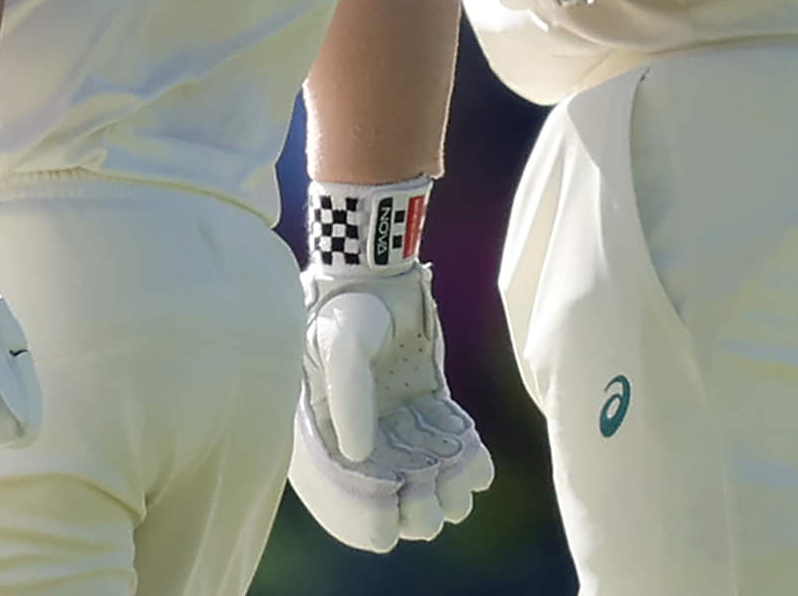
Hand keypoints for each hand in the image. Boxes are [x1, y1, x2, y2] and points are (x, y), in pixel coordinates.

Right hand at [289, 260, 493, 550]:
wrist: (379, 276)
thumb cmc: (350, 310)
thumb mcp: (342, 346)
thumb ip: (349, 397)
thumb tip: (361, 454)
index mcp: (324, 441)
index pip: (344, 506)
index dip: (368, 521)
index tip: (394, 513)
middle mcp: (362, 447)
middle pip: (395, 510)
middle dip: (417, 511)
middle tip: (430, 489)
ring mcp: (398, 434)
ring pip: (431, 492)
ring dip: (450, 495)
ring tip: (458, 471)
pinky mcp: (429, 416)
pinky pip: (455, 460)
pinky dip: (470, 468)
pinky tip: (473, 454)